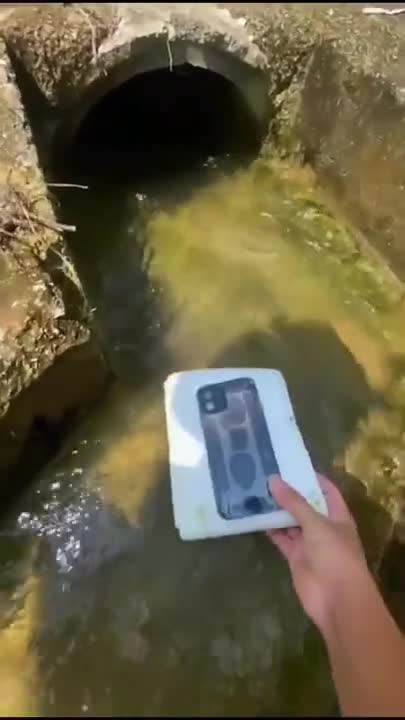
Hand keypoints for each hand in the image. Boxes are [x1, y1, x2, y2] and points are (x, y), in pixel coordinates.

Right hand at [267, 475, 367, 633]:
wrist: (337, 598)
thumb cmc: (335, 555)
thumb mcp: (316, 523)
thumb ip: (294, 503)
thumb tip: (273, 480)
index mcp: (337, 515)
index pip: (326, 490)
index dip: (311, 478)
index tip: (290, 464)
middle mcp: (324, 527)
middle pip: (305, 505)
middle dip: (289, 493)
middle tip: (266, 475)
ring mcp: (309, 543)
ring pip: (291, 522)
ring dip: (277, 510)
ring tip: (256, 491)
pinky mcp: (296, 557)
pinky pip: (282, 538)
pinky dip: (270, 529)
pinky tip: (255, 516)